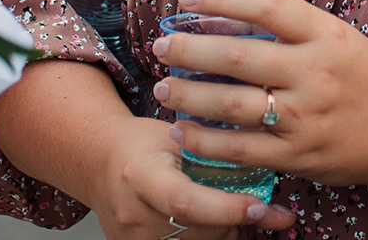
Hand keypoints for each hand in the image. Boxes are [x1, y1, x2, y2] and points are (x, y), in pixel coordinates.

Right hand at [85, 116, 295, 239]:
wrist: (98, 161)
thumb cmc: (141, 143)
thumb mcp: (176, 138)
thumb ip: (216, 160)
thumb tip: (269, 187)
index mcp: (140, 175)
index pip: (185, 200)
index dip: (226, 208)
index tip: (260, 207)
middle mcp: (133, 214)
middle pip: (198, 229)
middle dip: (236, 219)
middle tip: (263, 207)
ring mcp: (132, 239)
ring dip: (224, 231)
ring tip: (233, 209)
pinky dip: (206, 237)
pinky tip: (215, 223)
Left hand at [151, 0, 367, 189]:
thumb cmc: (362, 75)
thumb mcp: (335, 37)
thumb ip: (287, 29)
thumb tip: (222, 14)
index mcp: (324, 34)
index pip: (266, 6)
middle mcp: (314, 72)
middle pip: (239, 58)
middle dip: (190, 51)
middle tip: (162, 46)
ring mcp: (305, 116)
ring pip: (233, 105)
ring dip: (189, 96)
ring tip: (162, 87)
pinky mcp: (298, 154)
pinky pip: (241, 148)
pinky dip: (206, 141)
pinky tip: (181, 131)